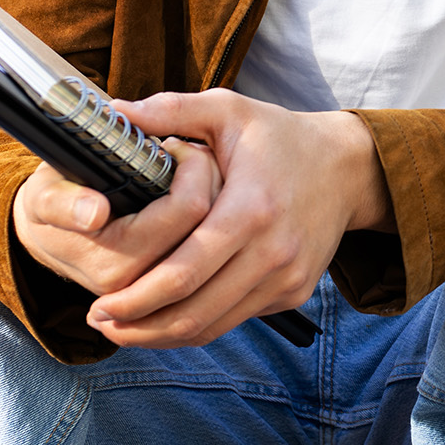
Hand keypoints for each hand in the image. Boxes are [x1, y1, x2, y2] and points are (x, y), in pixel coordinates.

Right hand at [13, 136, 221, 297]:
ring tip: (190, 169)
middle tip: (187, 151)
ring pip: (222, 231)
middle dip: (209, 175)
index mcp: (114, 263)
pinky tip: (197, 191)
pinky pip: (218, 242)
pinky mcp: (178, 283)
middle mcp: (144, 285)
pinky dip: (217, 211)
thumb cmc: (53, 202)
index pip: (187, 207)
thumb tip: (94, 213)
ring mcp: (164, 288)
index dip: (191, 165)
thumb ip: (62, 203)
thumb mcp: (45, 195)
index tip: (172, 143)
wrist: (50, 235)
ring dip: (217, 192)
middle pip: (213, 220)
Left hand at [79, 90, 392, 349]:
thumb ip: (170, 110)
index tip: (98, 305)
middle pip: (194, 312)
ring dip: (163, 334)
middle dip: (139, 326)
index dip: (137, 299)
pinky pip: (236, 319)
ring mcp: (287, 277)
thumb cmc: (279, 136)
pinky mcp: (294, 292)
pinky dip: (198, 323)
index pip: (184, 272)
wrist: (346, 167)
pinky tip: (168, 312)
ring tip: (124, 326)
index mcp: (251, 208)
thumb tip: (111, 110)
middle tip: (100, 320)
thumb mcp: (228, 110)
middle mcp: (274, 251)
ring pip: (213, 326)